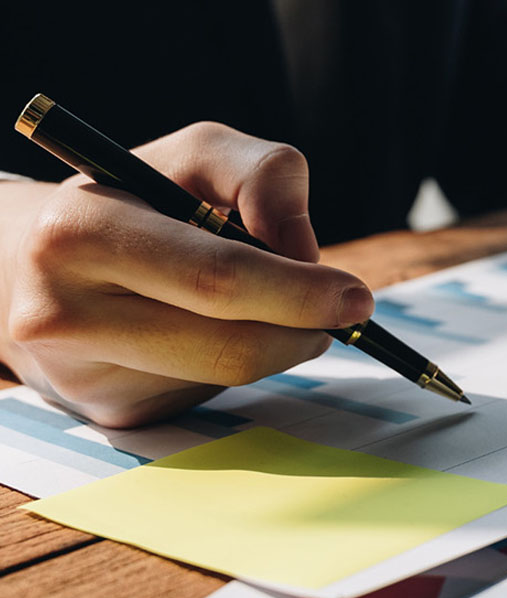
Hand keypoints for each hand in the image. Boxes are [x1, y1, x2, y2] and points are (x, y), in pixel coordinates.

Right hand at [0, 122, 373, 427]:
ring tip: (266, 306)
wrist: (31, 264)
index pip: (216, 278)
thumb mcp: (192, 156)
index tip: (355, 297)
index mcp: (80, 233)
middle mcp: (64, 314)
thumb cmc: (131, 199)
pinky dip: (235, 360)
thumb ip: (261, 176)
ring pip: (229, 376)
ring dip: (276, 343)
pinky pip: (210, 394)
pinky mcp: (110, 413)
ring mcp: (84, 378)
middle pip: (230, 348)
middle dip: (303, 330)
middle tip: (342, 316)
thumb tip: (306, 255)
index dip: (299, 293)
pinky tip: (205, 330)